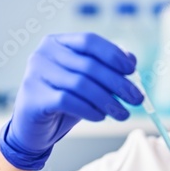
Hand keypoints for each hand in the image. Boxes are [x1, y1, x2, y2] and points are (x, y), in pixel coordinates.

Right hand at [0, 33, 143, 170]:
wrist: (32, 129)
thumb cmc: (62, 102)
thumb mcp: (86, 83)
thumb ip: (105, 69)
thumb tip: (132, 61)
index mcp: (57, 43)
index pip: (89, 41)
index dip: (113, 54)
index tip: (132, 71)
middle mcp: (43, 54)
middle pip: (88, 65)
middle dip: (117, 83)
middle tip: (137, 99)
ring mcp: (35, 75)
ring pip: (81, 84)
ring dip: (107, 100)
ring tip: (123, 114)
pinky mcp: (33, 97)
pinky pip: (68, 101)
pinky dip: (89, 110)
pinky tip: (101, 117)